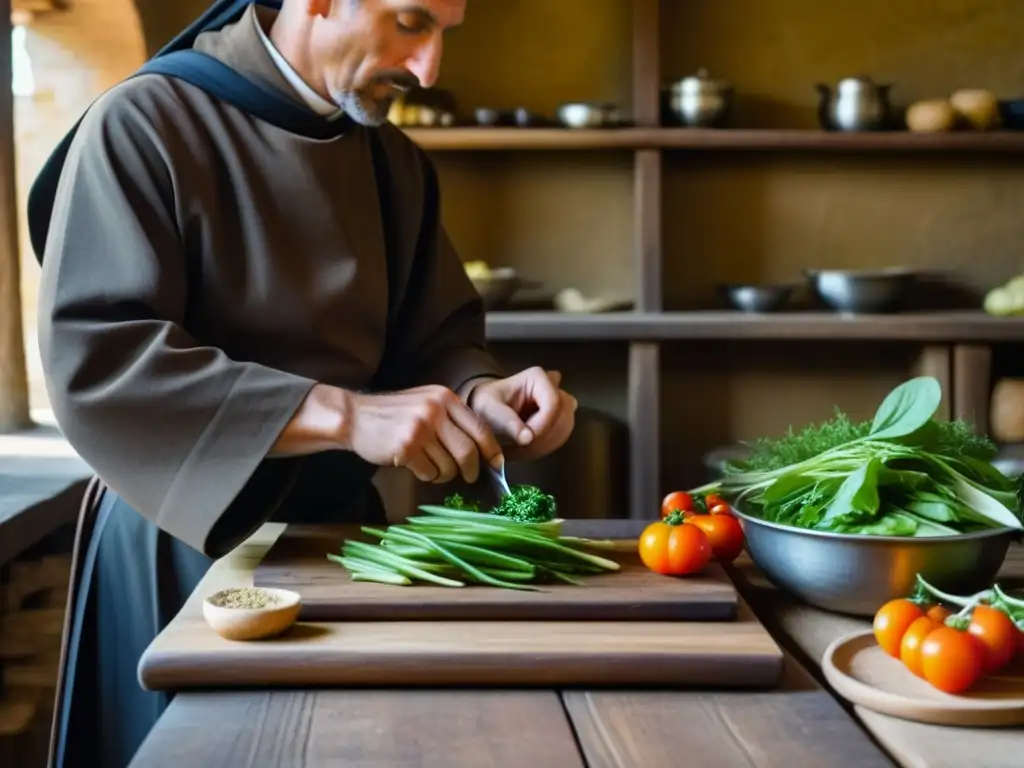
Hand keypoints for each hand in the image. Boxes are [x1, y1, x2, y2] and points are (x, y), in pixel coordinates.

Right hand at [342, 385, 503, 483]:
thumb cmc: (393, 414)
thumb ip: (451, 418)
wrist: (354, 417)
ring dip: (445, 474)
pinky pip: (429, 472)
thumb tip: (480, 448)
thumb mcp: (426, 403)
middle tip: (469, 476)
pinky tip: (417, 467)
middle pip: (468, 450)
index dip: (492, 449)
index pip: (480, 427)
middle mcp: (435, 411)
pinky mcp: (405, 448)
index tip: (496, 463)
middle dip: (472, 469)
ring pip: (449, 465)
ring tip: (433, 468)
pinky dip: (428, 475)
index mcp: (445, 398)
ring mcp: (420, 429)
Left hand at [468, 367, 577, 461]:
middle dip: (544, 437)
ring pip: (566, 427)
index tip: (525, 440)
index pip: (553, 403)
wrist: (485, 410)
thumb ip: (508, 422)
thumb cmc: (486, 404)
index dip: (543, 425)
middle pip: (563, 416)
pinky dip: (546, 447)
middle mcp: (553, 386)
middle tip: (521, 448)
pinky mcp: (560, 417)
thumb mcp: (490, 410)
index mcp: (538, 377)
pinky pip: (562, 435)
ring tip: (520, 450)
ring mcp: (559, 402)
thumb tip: (528, 438)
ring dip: (545, 444)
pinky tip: (527, 449)